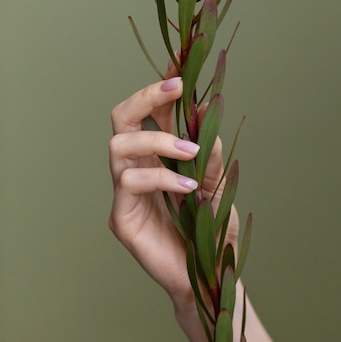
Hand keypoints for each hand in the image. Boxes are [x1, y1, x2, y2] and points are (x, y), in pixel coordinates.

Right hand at [108, 65, 238, 311]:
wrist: (208, 275)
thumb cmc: (210, 229)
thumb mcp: (220, 184)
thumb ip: (211, 151)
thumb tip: (209, 109)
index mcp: (156, 157)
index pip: (149, 113)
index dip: (159, 87)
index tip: (180, 66)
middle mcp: (136, 168)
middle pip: (121, 118)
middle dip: (146, 97)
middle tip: (177, 90)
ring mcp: (125, 193)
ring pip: (119, 145)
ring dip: (157, 140)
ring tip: (191, 152)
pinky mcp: (122, 218)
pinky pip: (129, 184)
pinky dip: (160, 178)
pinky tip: (189, 186)